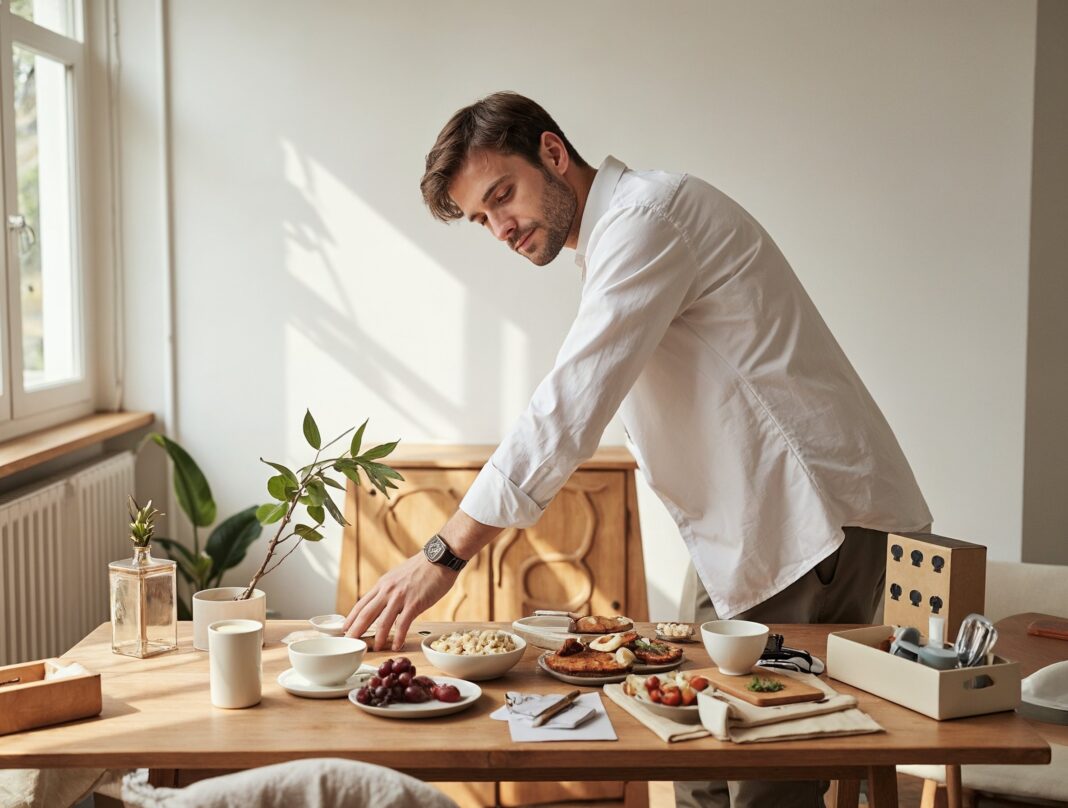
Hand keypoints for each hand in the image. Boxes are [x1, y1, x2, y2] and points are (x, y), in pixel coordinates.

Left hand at [342, 552, 458, 650]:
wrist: (440, 558)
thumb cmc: (423, 568)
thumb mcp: (399, 576)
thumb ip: (389, 589)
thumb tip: (384, 602)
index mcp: (383, 584)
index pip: (361, 604)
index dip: (351, 619)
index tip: (345, 630)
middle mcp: (388, 591)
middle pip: (366, 614)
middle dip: (356, 631)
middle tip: (350, 644)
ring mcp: (400, 597)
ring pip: (382, 622)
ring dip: (377, 638)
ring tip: (375, 649)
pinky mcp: (414, 603)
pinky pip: (403, 624)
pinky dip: (398, 637)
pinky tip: (397, 645)